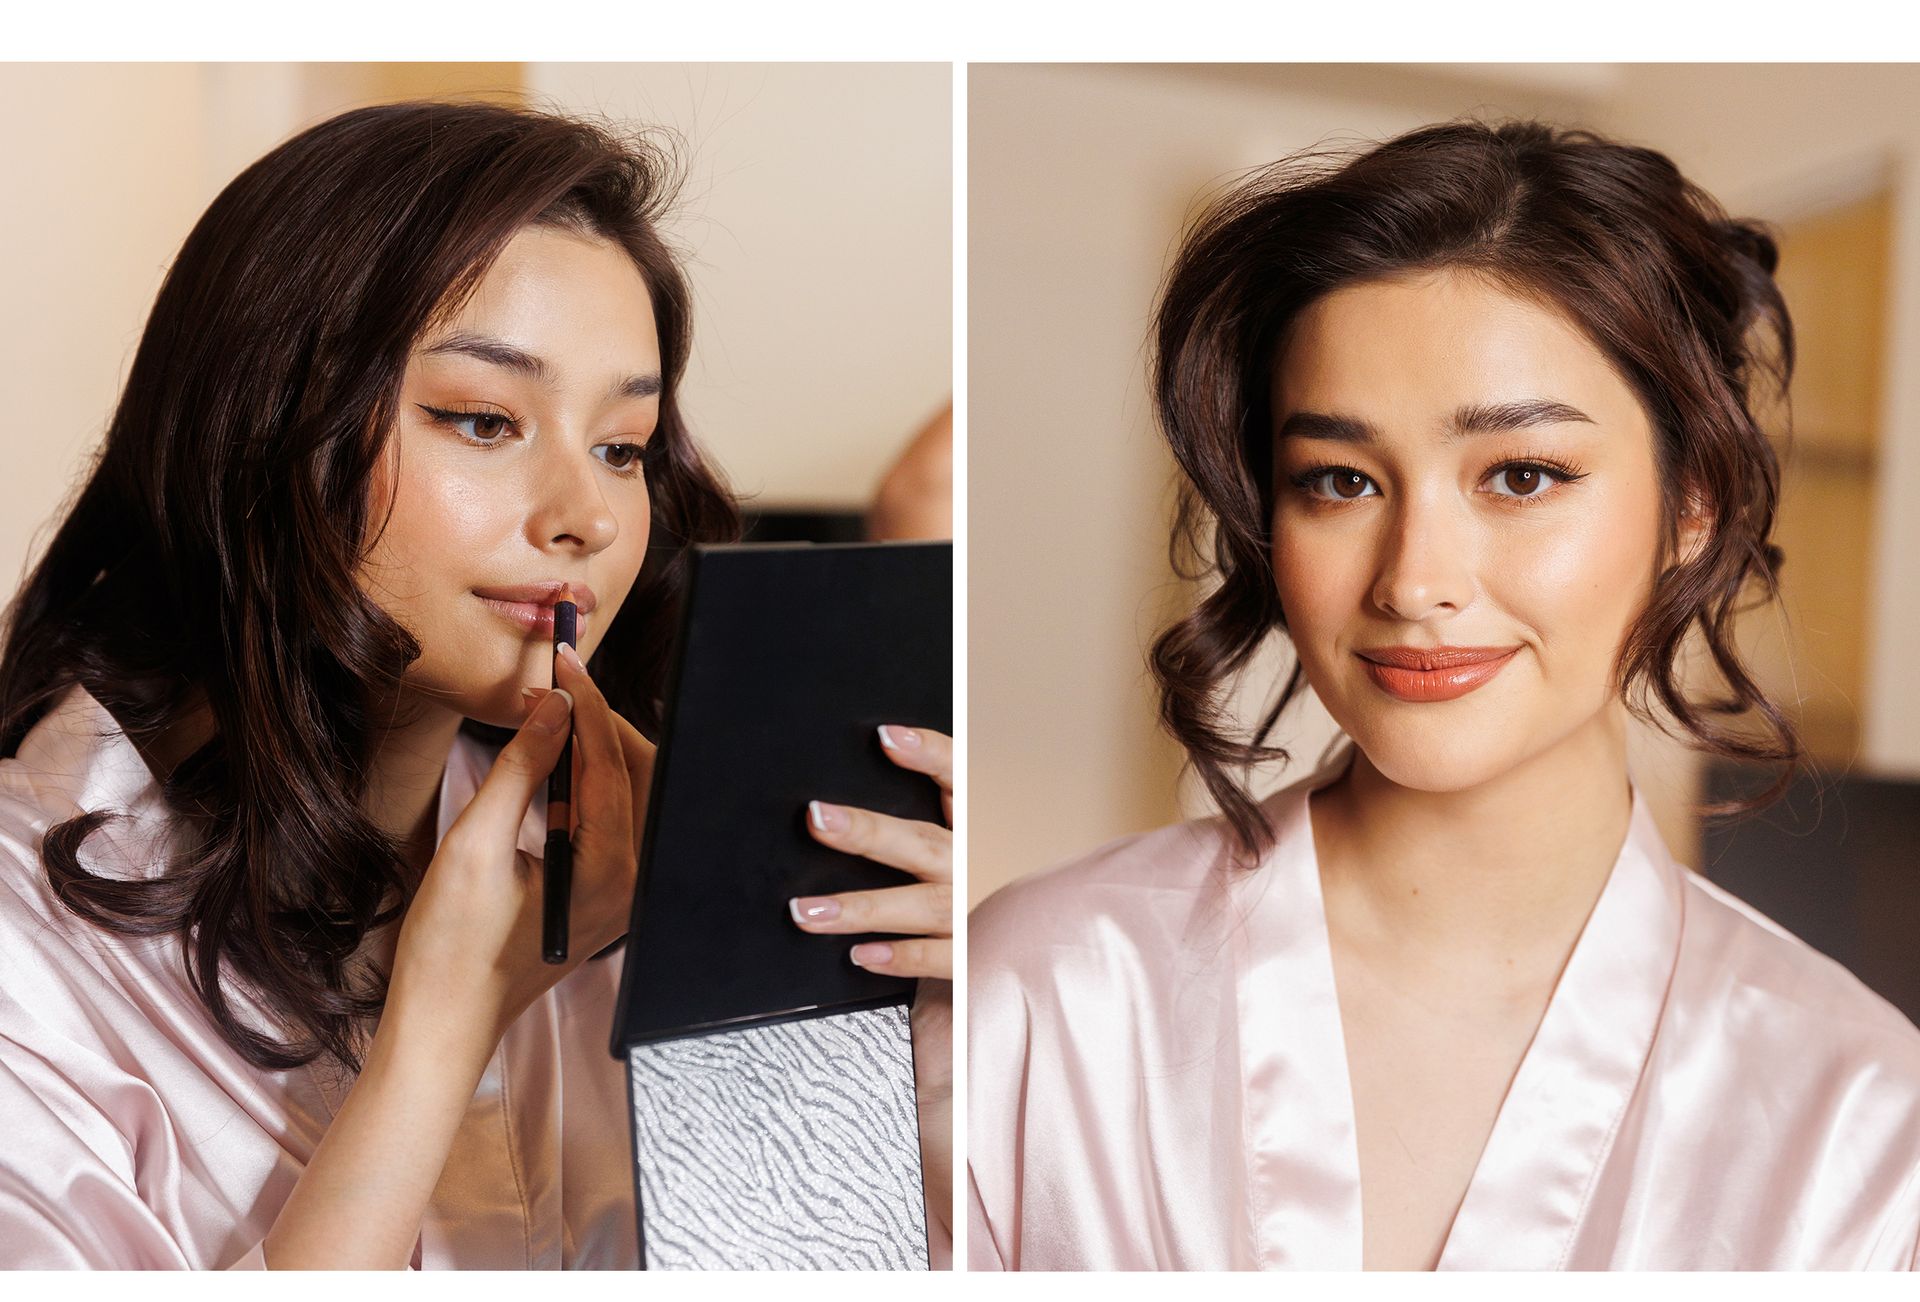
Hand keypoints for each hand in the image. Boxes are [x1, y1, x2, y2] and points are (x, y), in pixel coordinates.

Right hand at [385, 645, 650, 1059]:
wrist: (447, 1022)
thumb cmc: (451, 948)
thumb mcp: (474, 845)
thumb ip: (520, 770)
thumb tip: (550, 707)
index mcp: (609, 870)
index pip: (609, 762)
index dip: (585, 702)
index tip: (561, 658)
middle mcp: (631, 881)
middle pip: (635, 774)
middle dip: (598, 721)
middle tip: (554, 682)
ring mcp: (622, 892)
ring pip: (625, 795)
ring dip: (592, 750)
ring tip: (547, 714)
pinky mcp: (603, 895)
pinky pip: (608, 822)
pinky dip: (584, 784)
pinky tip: (549, 764)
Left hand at [788, 724, 952, 1257]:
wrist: (1059, 939)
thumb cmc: (994, 877)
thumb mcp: (974, 834)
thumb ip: (934, 813)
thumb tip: (875, 764)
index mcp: (980, 822)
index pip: (958, 777)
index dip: (928, 754)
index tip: (884, 735)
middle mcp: (977, 863)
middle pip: (920, 842)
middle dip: (867, 832)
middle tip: (816, 818)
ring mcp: (977, 912)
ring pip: (917, 907)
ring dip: (861, 908)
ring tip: (805, 911)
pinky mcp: (976, 959)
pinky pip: (937, 960)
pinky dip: (900, 957)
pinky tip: (861, 956)